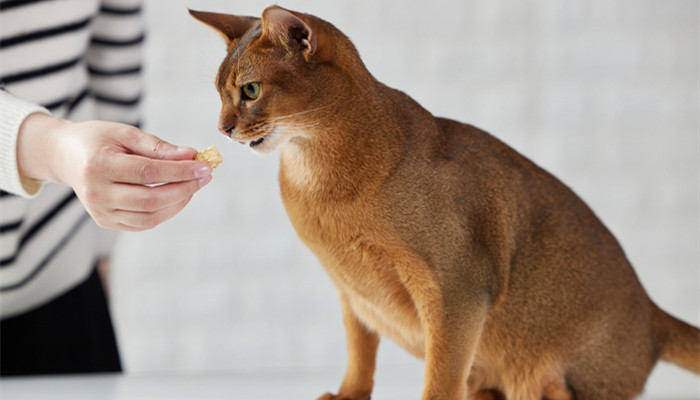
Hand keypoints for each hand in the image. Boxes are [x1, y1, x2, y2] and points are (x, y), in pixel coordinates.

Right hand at [17, 113, 212, 230]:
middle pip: (150, 199)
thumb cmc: (98, 140)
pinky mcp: (105, 221)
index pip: (148, 173)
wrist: (64, 156)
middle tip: (206, 176)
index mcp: (98, 165)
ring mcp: (99, 212)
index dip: (180, 171)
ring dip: (178, 202)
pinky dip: (165, 211)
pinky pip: (143, 223)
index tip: (204, 166)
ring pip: (150, 216)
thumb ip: (158, 147)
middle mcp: (96, 193)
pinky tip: (176, 195)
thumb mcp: (125, 134)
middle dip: (185, 188)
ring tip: (193, 185)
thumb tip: (191, 156)